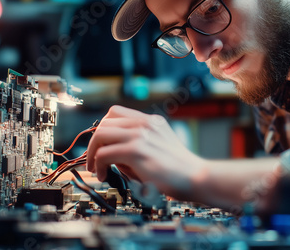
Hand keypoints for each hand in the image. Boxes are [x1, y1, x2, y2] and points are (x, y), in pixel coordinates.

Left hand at [86, 105, 205, 197]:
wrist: (197, 177)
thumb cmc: (179, 170)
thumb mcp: (158, 149)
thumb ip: (135, 146)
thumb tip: (109, 154)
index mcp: (152, 121)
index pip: (116, 112)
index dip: (103, 129)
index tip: (101, 145)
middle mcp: (146, 124)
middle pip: (104, 122)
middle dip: (93, 142)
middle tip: (94, 160)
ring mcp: (141, 135)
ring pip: (100, 135)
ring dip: (92, 153)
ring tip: (96, 168)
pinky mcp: (137, 151)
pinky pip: (104, 153)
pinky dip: (99, 165)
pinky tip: (104, 175)